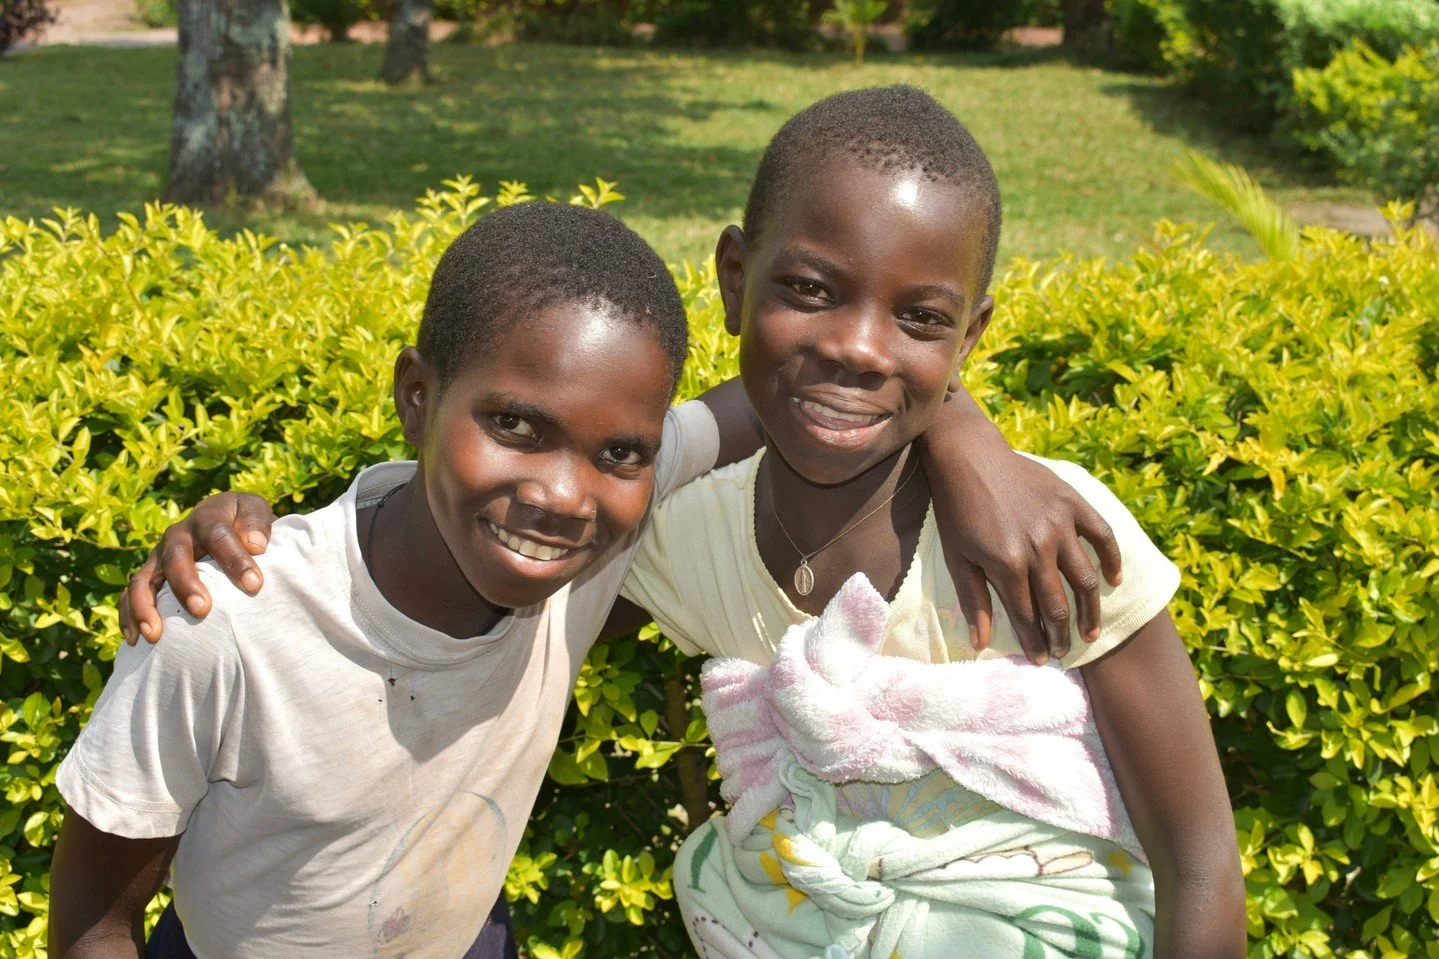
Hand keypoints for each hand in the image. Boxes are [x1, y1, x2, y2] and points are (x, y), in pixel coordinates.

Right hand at [118, 493, 275, 644]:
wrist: (224, 520)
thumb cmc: (245, 524)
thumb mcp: (255, 512)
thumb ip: (257, 524)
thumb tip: (255, 545)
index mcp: (207, 518)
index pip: (218, 535)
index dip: (234, 559)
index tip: (253, 584)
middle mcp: (178, 536)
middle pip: (175, 557)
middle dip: (186, 584)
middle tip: (201, 609)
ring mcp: (159, 556)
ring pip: (143, 579)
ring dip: (145, 606)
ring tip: (154, 634)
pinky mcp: (149, 575)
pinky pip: (130, 595)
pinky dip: (128, 615)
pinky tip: (134, 640)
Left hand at [926, 447, 1121, 663]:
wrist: (969, 457)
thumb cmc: (958, 511)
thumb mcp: (957, 558)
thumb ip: (974, 601)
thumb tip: (980, 644)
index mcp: (1006, 564)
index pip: (1027, 616)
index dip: (1035, 643)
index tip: (1042, 660)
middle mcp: (1038, 547)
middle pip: (1057, 604)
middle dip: (1062, 635)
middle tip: (1064, 652)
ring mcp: (1059, 524)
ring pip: (1085, 579)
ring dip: (1090, 610)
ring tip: (1090, 632)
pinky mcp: (1072, 502)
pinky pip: (1102, 535)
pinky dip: (1112, 559)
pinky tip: (1113, 580)